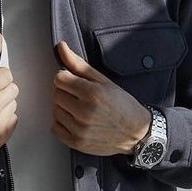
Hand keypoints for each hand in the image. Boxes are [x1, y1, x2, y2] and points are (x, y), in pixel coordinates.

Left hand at [51, 40, 151, 154]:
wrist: (137, 133)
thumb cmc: (122, 105)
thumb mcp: (104, 80)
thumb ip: (78, 64)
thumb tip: (60, 47)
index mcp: (92, 93)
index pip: (59, 79)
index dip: (66, 79)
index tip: (75, 83)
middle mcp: (85, 112)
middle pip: (56, 95)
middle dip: (65, 93)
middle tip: (81, 97)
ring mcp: (80, 129)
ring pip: (55, 111)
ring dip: (63, 109)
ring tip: (80, 109)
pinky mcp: (77, 143)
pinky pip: (55, 128)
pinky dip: (62, 124)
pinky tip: (76, 121)